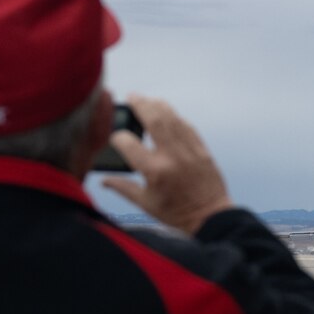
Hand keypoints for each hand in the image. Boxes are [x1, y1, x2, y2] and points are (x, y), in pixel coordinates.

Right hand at [101, 95, 235, 234]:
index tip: (115, 138)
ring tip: (148, 101)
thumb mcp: (145, 204)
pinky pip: (187, 126)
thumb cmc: (176, 213)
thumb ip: (123, 188)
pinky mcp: (202, 150)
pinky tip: (167, 113)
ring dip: (159, 106)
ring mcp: (189, 150)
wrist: (211, 217)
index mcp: (155, 170)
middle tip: (132, 96)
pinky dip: (176, 117)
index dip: (118, 137)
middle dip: (140, 105)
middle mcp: (172, 156)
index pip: (128, 143)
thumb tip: (103, 180)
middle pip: (154, 120)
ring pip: (172, 118)